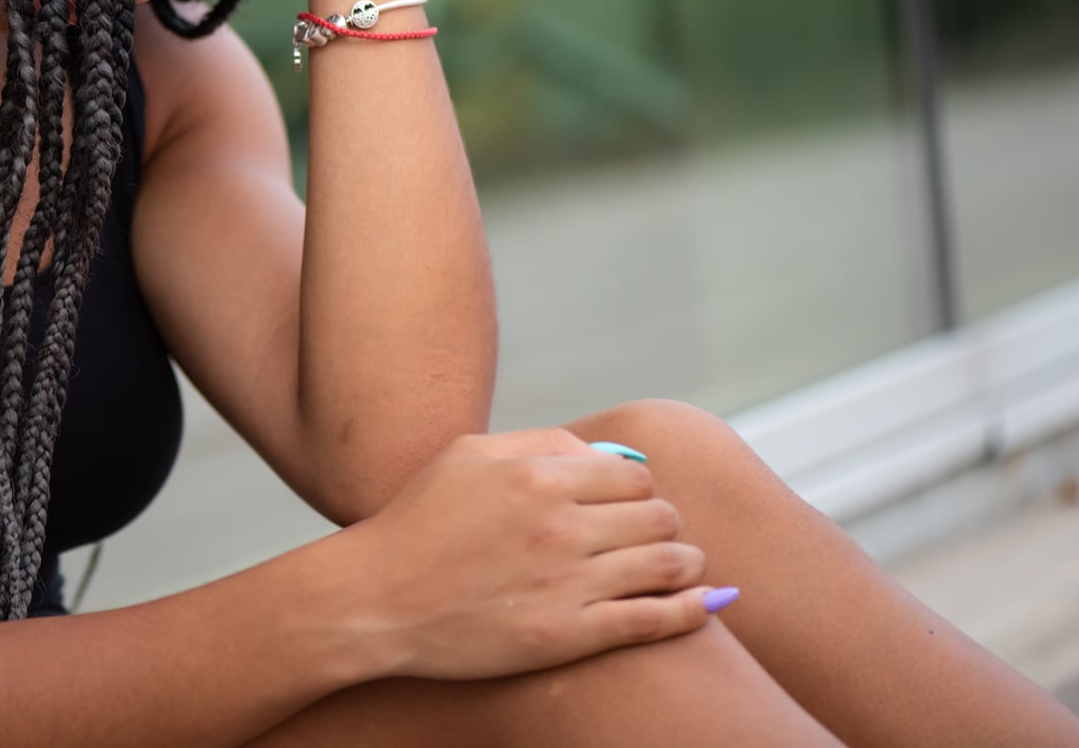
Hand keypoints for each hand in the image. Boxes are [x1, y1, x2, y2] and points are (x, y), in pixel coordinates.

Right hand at [329, 428, 722, 681]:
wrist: (376, 600)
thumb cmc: (417, 523)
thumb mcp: (467, 456)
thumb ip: (539, 442)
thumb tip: (605, 455)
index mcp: (537, 477)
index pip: (634, 477)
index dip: (640, 491)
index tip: (631, 506)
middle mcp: (559, 526)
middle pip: (659, 517)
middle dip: (666, 525)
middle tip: (656, 537)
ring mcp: (566, 584)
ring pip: (668, 565)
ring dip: (687, 564)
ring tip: (681, 568)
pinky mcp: (566, 636)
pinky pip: (653, 621)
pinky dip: (689, 610)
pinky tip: (703, 605)